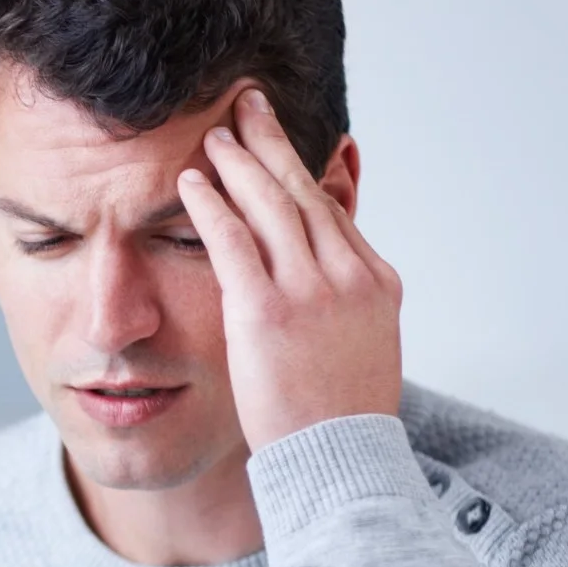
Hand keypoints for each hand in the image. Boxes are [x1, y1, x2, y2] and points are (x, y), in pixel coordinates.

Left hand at [178, 87, 403, 450]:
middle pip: (302, 192)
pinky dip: (211, 205)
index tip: (279, 142)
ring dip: (239, 162)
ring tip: (214, 132)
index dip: (301, 171)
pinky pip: (233, 241)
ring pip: (270, 205)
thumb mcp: (361, 349)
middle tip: (246, 104)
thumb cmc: (340, 418)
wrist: (341, 462)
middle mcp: (348, 276)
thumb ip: (345, 305)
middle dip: (271, 143)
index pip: (331, 212)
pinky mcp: (268, 311)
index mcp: (375, 283)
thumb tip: (331, 285)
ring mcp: (310, 291)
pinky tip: (192, 181)